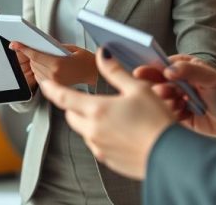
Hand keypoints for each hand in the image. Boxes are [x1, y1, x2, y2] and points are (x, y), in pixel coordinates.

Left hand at [10, 42, 97, 86]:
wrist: (95, 75)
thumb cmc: (86, 61)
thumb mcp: (71, 48)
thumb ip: (54, 46)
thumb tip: (40, 43)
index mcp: (58, 64)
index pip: (35, 55)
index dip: (23, 48)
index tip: (14, 44)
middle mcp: (54, 75)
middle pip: (33, 63)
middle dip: (32, 55)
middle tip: (37, 48)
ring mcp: (54, 83)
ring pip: (35, 70)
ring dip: (36, 63)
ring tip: (48, 58)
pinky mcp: (54, 87)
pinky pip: (40, 77)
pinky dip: (40, 70)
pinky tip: (49, 67)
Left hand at [38, 47, 174, 179]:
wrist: (170, 156)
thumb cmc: (157, 121)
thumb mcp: (138, 88)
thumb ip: (115, 71)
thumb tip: (103, 54)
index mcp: (96, 110)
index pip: (63, 97)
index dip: (51, 88)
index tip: (45, 83)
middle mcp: (92, 131)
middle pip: (71, 115)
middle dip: (74, 105)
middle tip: (88, 98)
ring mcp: (99, 148)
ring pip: (84, 131)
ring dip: (89, 121)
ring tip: (112, 115)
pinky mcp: (108, 160)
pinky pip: (97, 145)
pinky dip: (101, 135)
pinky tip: (121, 131)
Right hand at [152, 54, 215, 137]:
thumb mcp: (212, 78)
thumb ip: (191, 70)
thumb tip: (168, 69)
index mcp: (184, 69)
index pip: (162, 66)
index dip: (150, 68)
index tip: (140, 72)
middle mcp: (178, 83)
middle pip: (157, 83)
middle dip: (157, 87)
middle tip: (161, 92)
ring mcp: (177, 100)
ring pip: (160, 100)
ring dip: (165, 102)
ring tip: (178, 103)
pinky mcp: (178, 117)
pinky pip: (167, 115)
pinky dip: (171, 114)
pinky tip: (183, 113)